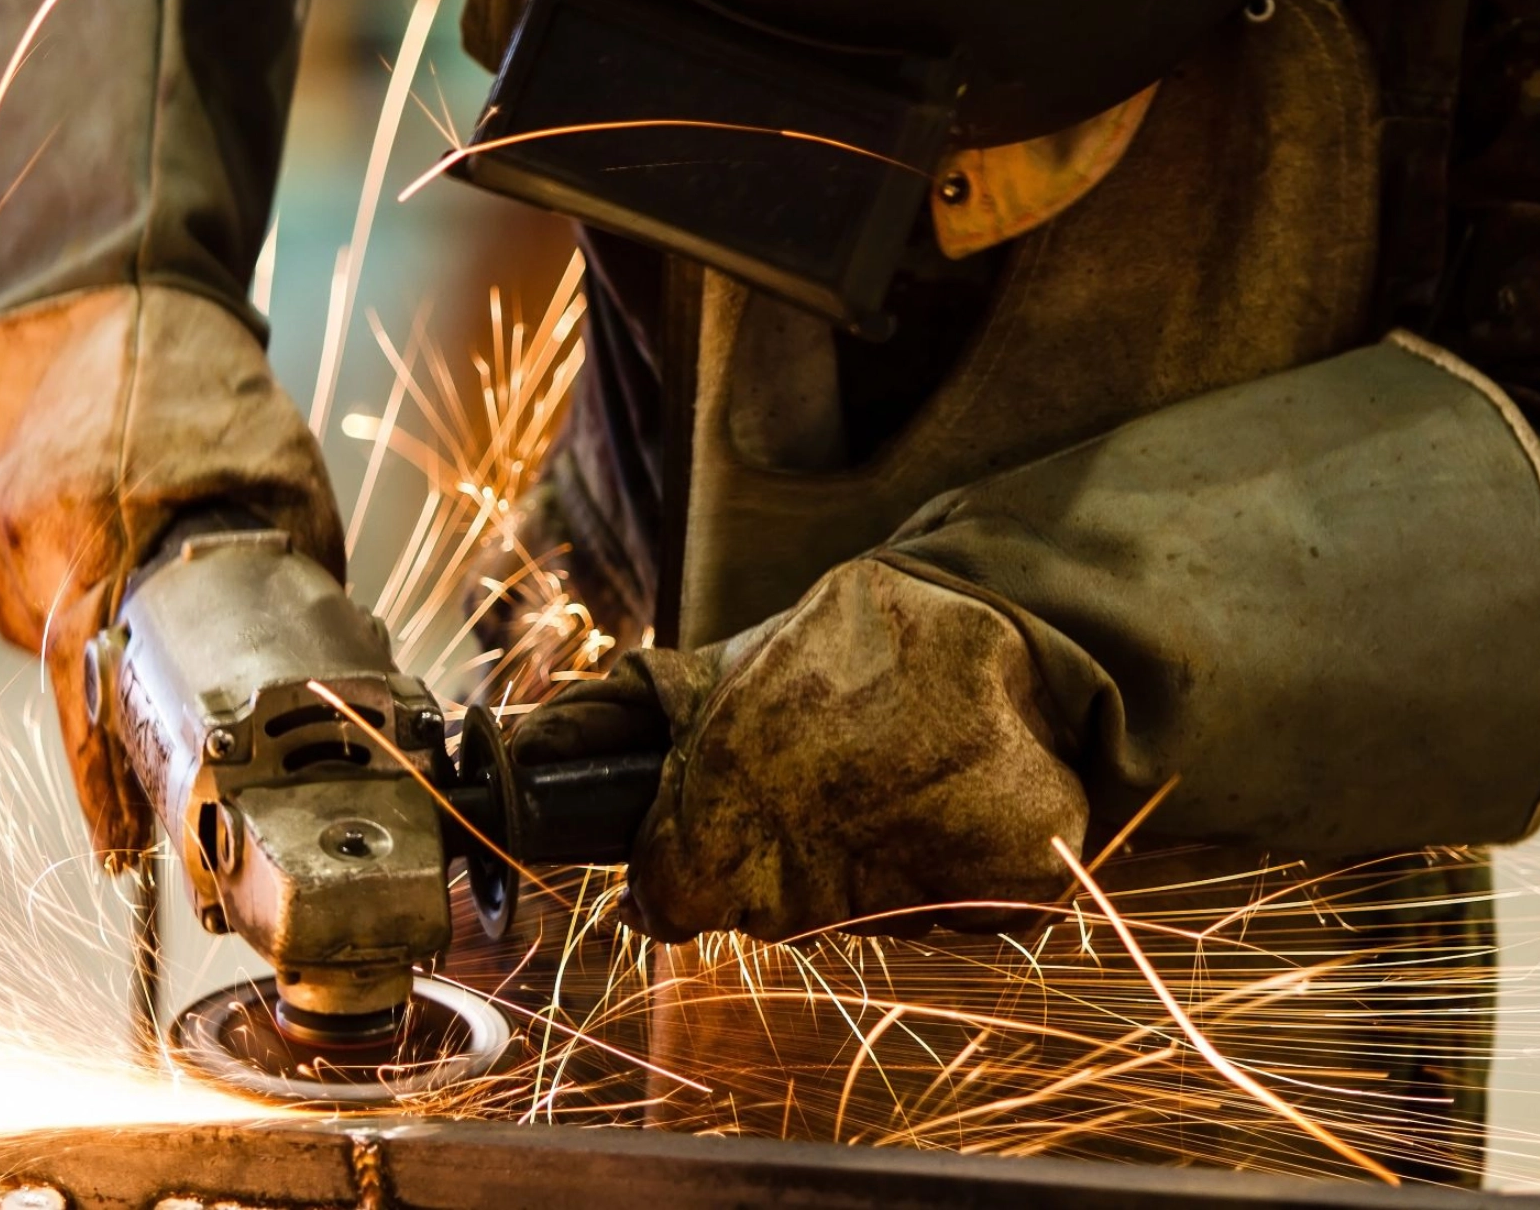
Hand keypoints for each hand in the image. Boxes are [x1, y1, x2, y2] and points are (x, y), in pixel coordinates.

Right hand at [0, 284, 345, 861]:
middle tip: (161, 726)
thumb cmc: (199, 377)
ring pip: (48, 636)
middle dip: (117, 708)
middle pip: (72, 676)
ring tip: (142, 575)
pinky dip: (65, 591)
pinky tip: (102, 543)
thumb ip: (292, 570)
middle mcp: (28, 536)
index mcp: (103, 529)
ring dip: (97, 635)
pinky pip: (22, 593)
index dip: (106, 787)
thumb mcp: (281, 472)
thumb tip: (323, 667)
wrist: (98, 284)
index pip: (92, 697)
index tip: (128, 847)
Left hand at [511, 558, 1086, 942]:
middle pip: (756, 910)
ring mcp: (896, 904)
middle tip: (825, 771)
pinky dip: (943, 874)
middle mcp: (796, 888)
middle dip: (774, 853)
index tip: (713, 817)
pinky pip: (940, 916)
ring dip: (858, 863)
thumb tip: (521, 742)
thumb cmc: (856, 640)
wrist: (1018, 621)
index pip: (664, 901)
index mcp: (715, 831)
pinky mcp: (993, 903)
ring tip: (891, 774)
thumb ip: (627, 716)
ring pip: (843, 918)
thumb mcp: (724, 666)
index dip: (682, 857)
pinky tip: (946, 802)